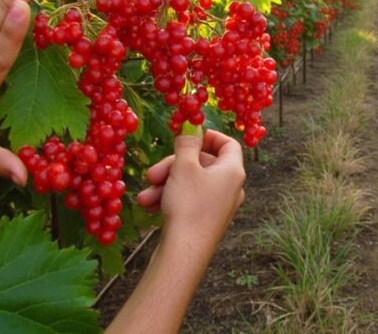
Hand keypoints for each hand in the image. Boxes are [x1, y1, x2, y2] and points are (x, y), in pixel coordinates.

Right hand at [137, 129, 245, 249]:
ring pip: (190, 184)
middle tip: (152, 173)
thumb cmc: (188, 204)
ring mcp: (219, 206)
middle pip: (202, 164)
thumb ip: (187, 142)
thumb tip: (192, 125)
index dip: (208, 136)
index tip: (186, 136)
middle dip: (173, 166)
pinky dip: (169, 199)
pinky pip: (188, 201)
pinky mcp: (206, 221)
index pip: (228, 143)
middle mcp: (231, 188)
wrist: (185, 253)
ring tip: (144, 196)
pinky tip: (148, 206)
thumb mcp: (184, 166)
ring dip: (165, 185)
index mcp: (233, 171)